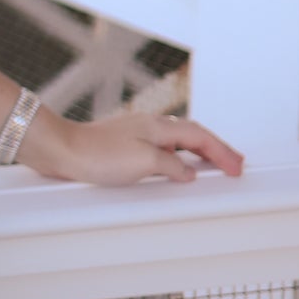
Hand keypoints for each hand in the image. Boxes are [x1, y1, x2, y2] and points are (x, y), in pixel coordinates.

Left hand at [21, 110, 244, 186]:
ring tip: (212, 166)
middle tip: (234, 164)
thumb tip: (188, 171)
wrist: (61, 149)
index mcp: (160, 127)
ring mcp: (136, 135)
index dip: (222, 153)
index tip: (237, 167)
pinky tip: (174, 167)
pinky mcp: (123, 146)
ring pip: (177, 141)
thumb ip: (171, 165)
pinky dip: (177, 157)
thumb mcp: (144, 162)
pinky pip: (162, 149)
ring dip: (198, 153)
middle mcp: (150, 127)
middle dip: (216, 150)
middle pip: (193, 136)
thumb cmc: (97, 154)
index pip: (201, 138)